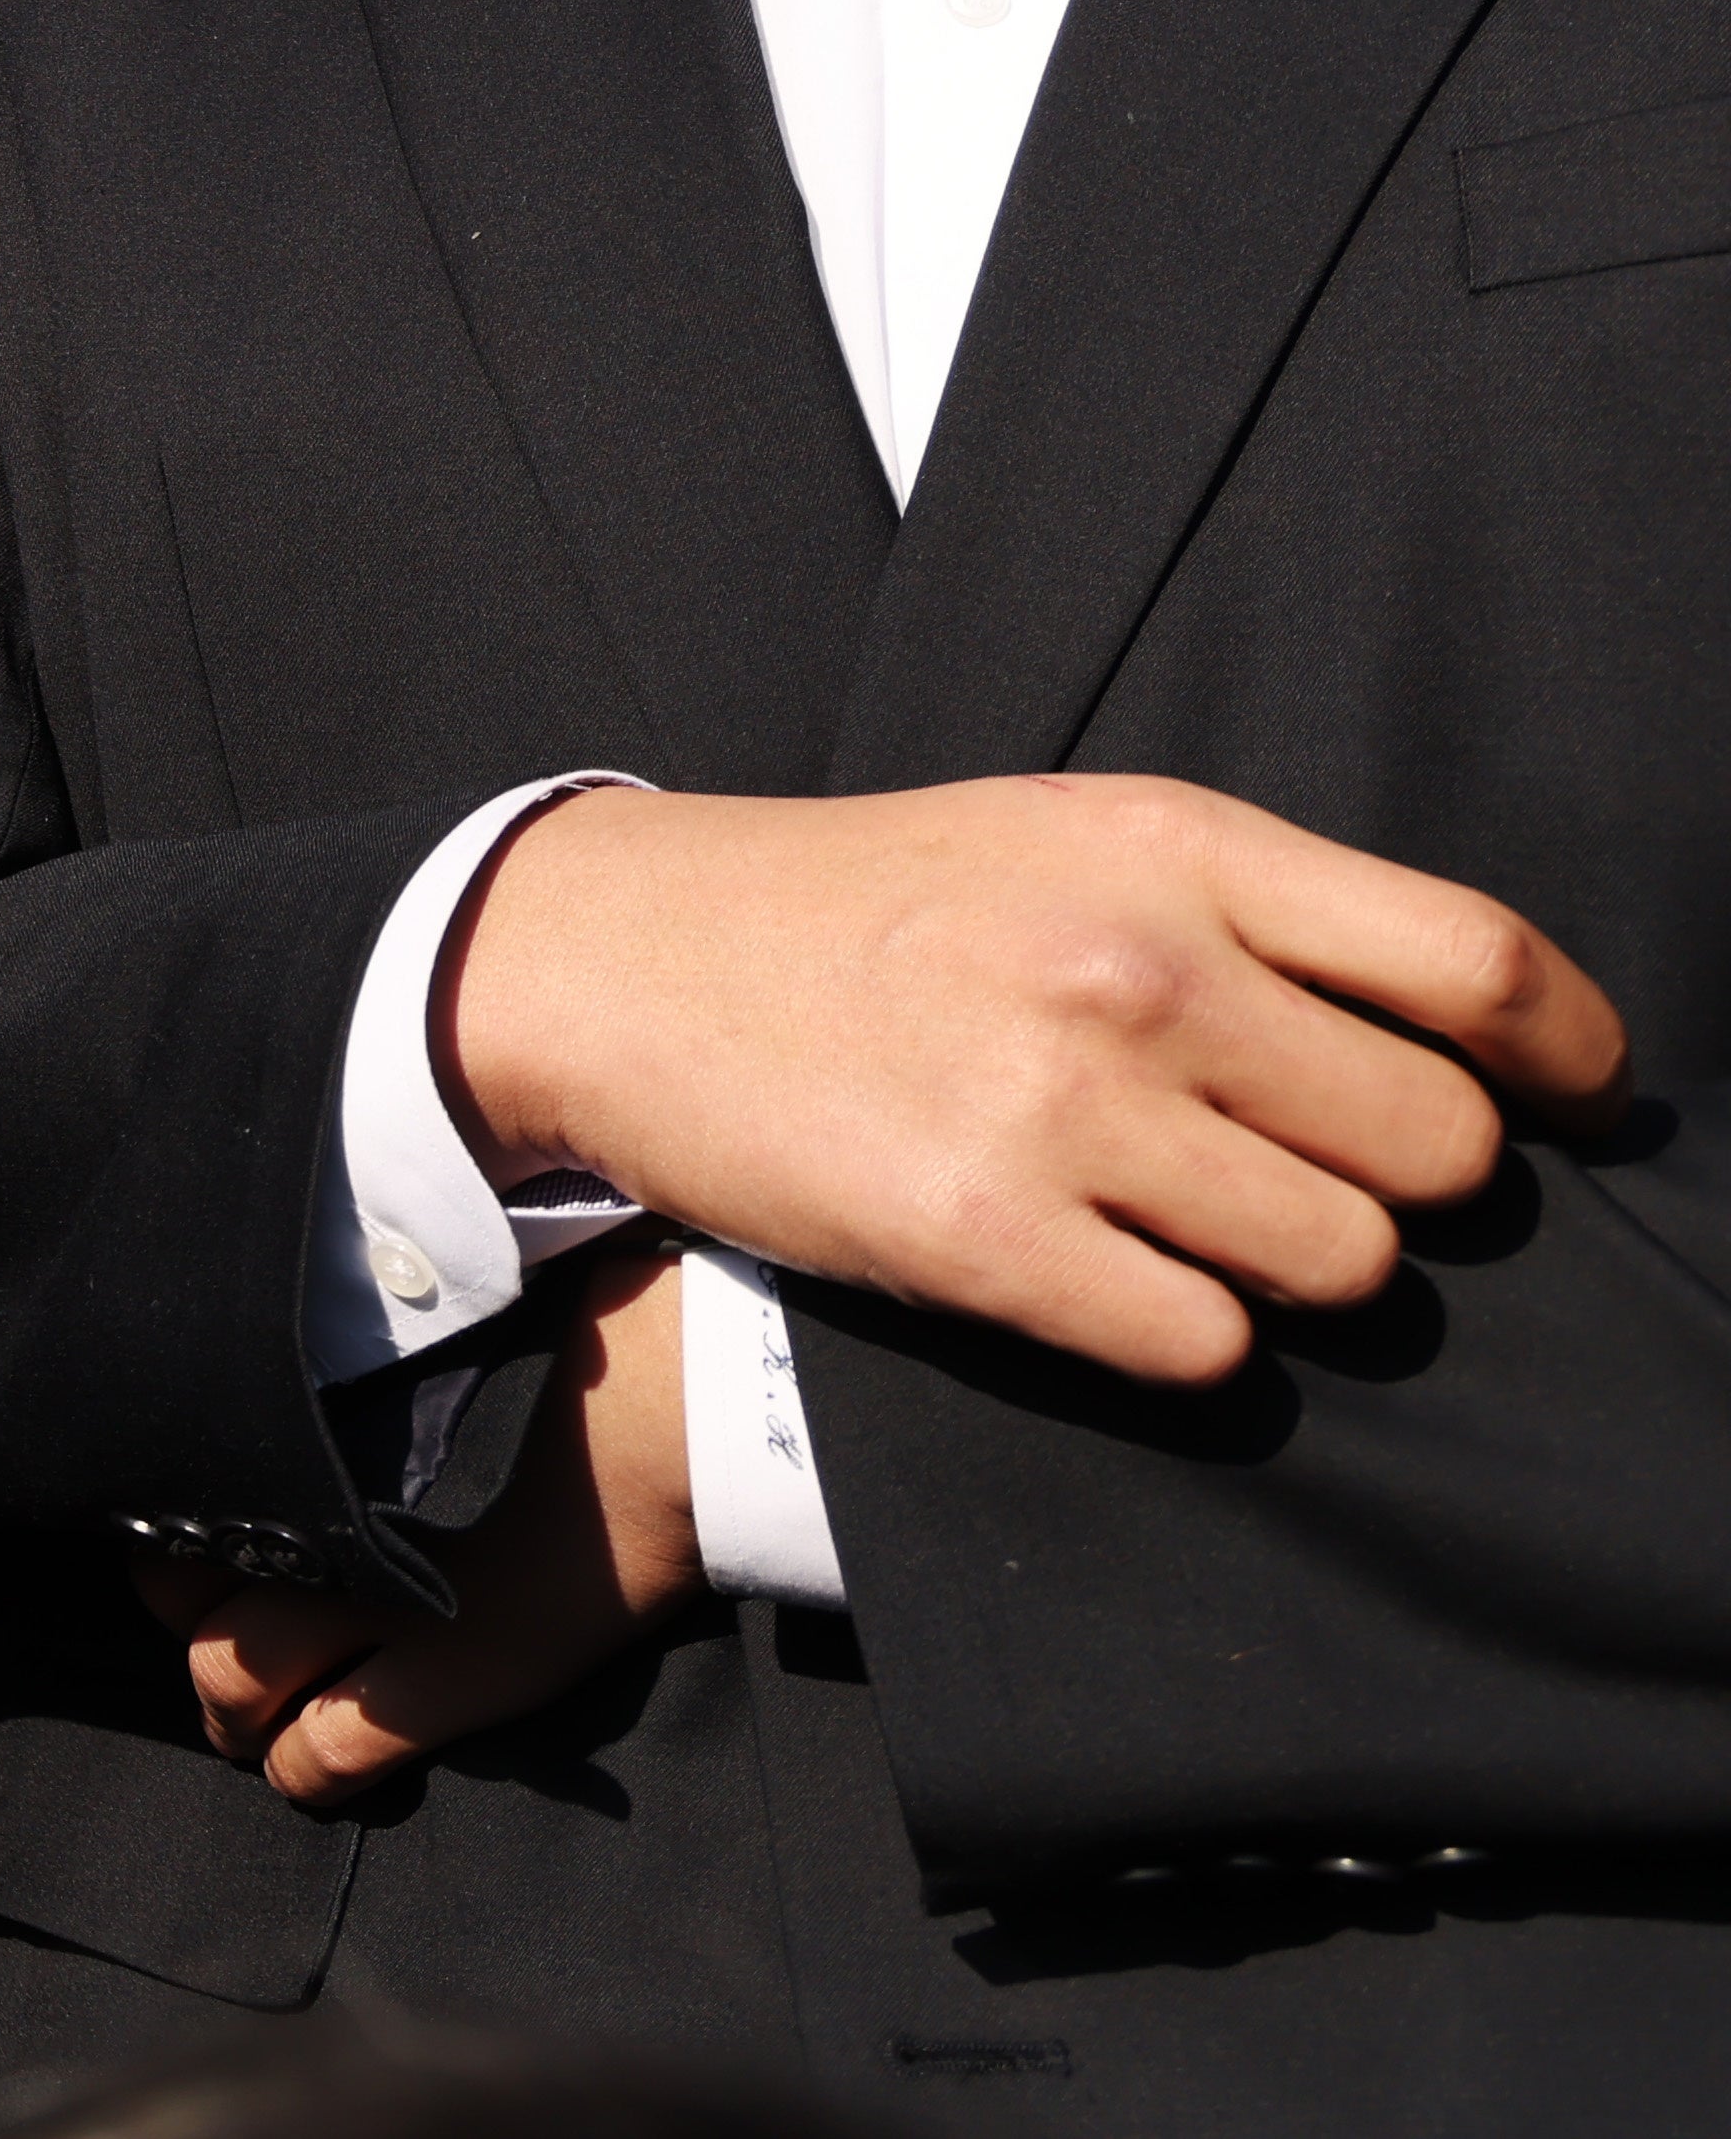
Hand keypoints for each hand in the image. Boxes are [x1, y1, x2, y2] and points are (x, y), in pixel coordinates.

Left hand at [144, 1241, 703, 1806]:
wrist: (669, 1408)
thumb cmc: (557, 1352)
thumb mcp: (411, 1353)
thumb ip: (338, 1395)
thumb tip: (295, 1404)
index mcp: (301, 1430)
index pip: (180, 1497)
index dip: (169, 1542)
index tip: (187, 1560)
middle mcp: (315, 1516)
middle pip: (178, 1594)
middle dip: (184, 1634)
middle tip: (215, 1656)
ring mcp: (373, 1601)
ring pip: (228, 1681)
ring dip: (228, 1717)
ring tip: (247, 1731)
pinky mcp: (449, 1674)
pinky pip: (331, 1748)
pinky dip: (304, 1773)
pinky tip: (308, 1779)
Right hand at [440, 775, 1632, 1387]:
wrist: (616, 957)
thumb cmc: (870, 906)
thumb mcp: (1068, 838)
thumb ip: (1261, 912)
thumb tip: (1488, 1042)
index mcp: (1173, 847)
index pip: (1479, 966)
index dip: (1570, 1058)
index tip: (1570, 1102)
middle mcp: (1135, 970)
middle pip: (1438, 1149)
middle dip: (1395, 1183)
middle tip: (1299, 1169)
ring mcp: (1059, 1108)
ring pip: (1344, 1266)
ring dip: (1293, 1271)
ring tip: (1189, 1225)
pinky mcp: (982, 1238)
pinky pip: (1208, 1348)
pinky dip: (1184, 1337)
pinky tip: (1105, 1279)